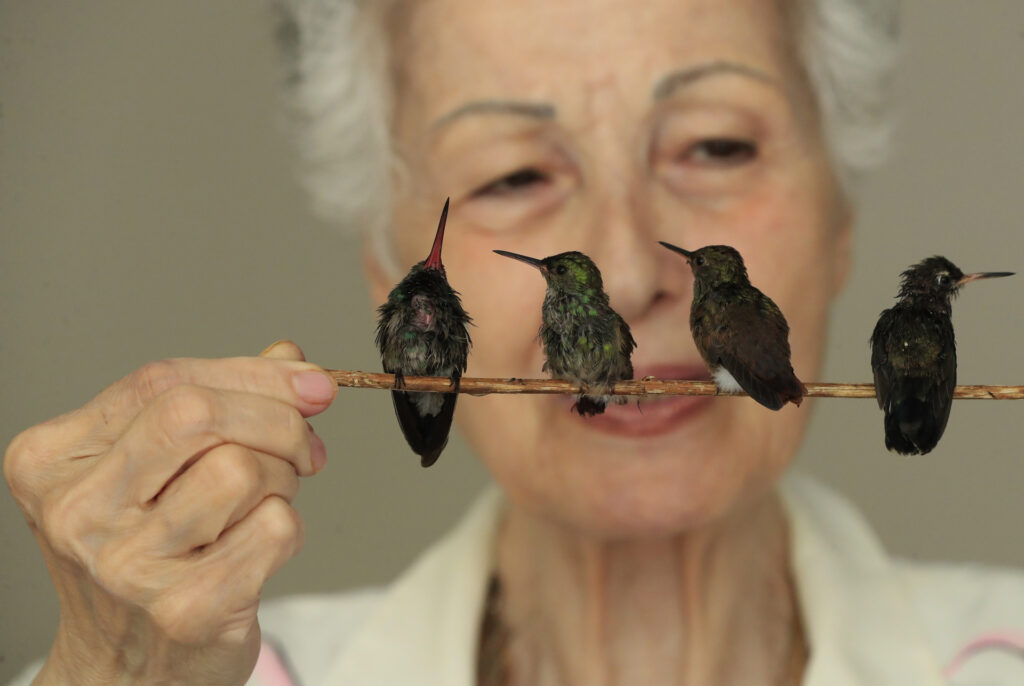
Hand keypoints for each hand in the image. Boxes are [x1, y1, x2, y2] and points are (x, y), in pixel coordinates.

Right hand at [3, 341, 335, 685]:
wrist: (128, 672)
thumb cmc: (145, 561)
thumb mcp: (154, 472)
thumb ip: (217, 403)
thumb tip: (292, 357)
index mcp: (52, 460)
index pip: (163, 381)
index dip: (253, 373)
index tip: (311, 382)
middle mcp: (77, 511)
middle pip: (198, 414)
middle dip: (276, 418)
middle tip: (304, 446)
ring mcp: (126, 565)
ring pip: (241, 468)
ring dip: (281, 478)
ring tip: (263, 504)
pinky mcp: (185, 608)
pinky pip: (275, 526)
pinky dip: (288, 528)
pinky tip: (258, 550)